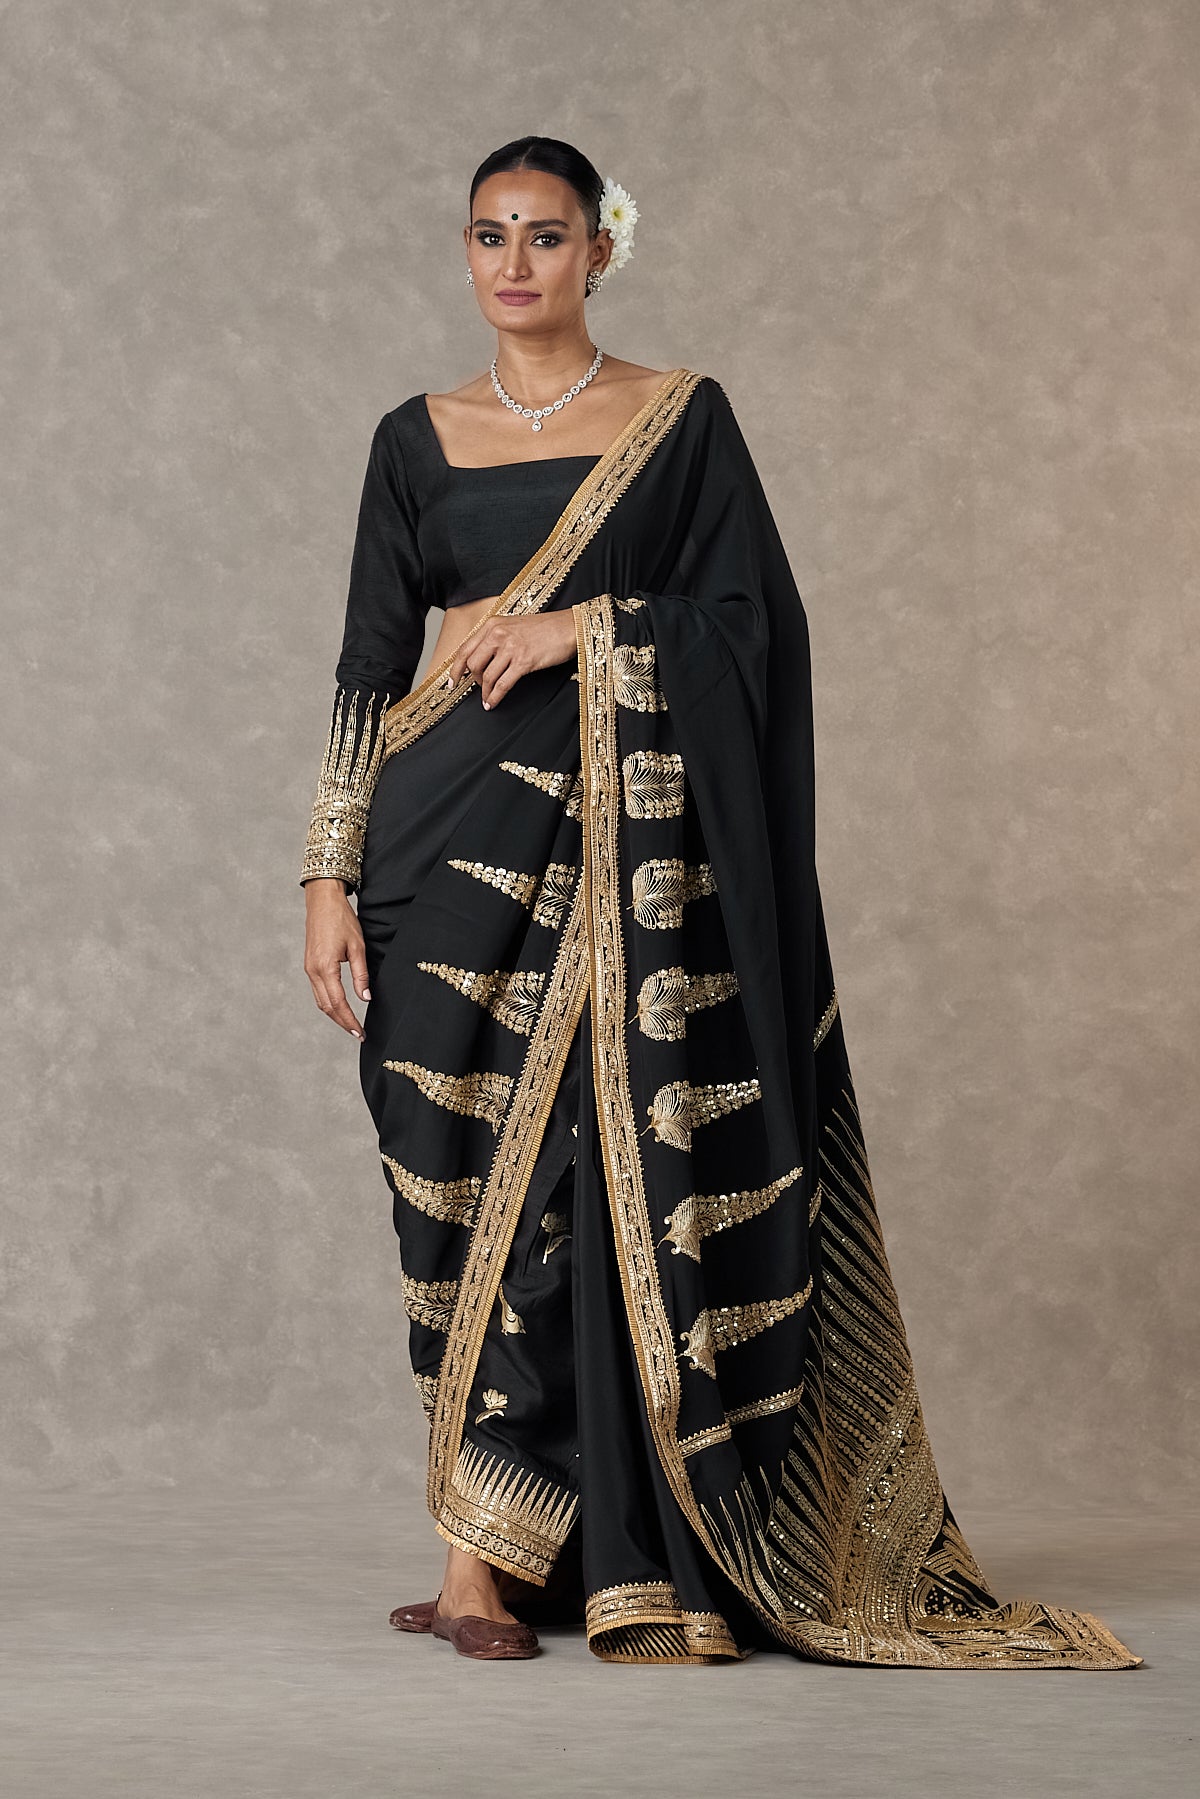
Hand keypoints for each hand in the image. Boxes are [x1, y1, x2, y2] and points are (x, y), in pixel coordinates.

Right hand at [303, 879, 368, 1039]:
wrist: (322, 901)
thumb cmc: (341, 919)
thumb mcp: (357, 947)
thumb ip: (361, 975)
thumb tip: (365, 998)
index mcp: (325, 968)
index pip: (338, 1003)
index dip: (350, 1021)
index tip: (360, 1033)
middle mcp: (313, 971)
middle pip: (326, 1007)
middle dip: (342, 1022)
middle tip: (358, 1034)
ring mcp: (309, 968)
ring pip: (320, 1000)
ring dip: (334, 1015)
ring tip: (350, 1025)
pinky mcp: (310, 965)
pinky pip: (317, 991)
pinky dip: (328, 1003)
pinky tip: (339, 1007)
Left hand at [445, 609, 577, 708]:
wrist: (569, 627)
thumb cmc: (545, 628)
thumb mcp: (513, 626)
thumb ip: (495, 638)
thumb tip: (481, 660)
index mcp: (493, 625)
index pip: (465, 649)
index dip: (455, 668)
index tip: (452, 682)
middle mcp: (498, 634)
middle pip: (473, 664)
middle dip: (473, 681)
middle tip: (478, 689)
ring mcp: (511, 648)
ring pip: (487, 676)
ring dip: (485, 692)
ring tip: (487, 700)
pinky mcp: (524, 661)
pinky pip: (502, 684)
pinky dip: (495, 697)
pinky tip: (493, 703)